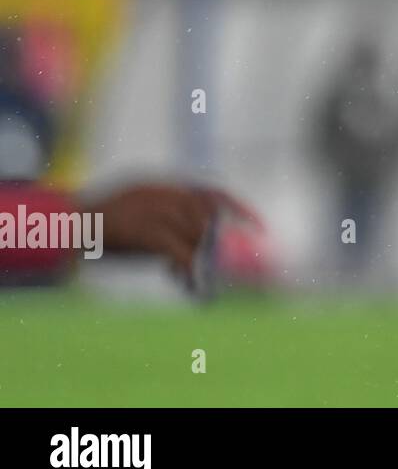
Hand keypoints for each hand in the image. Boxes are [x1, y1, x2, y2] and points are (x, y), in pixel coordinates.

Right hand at [84, 183, 261, 283]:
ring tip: (186, 277)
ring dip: (197, 259)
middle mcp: (163, 193)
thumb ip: (167, 224)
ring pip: (196, 235)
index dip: (239, 208)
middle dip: (212, 241)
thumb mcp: (138, 216)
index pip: (212, 192)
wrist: (66, 229)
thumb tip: (192, 250)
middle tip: (209, 264)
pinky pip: (180, 252)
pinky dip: (188, 268)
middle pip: (207, 216)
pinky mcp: (146, 231)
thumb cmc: (99, 229)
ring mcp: (154, 210)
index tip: (258, 226)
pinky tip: (185, 282)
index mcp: (162, 186)